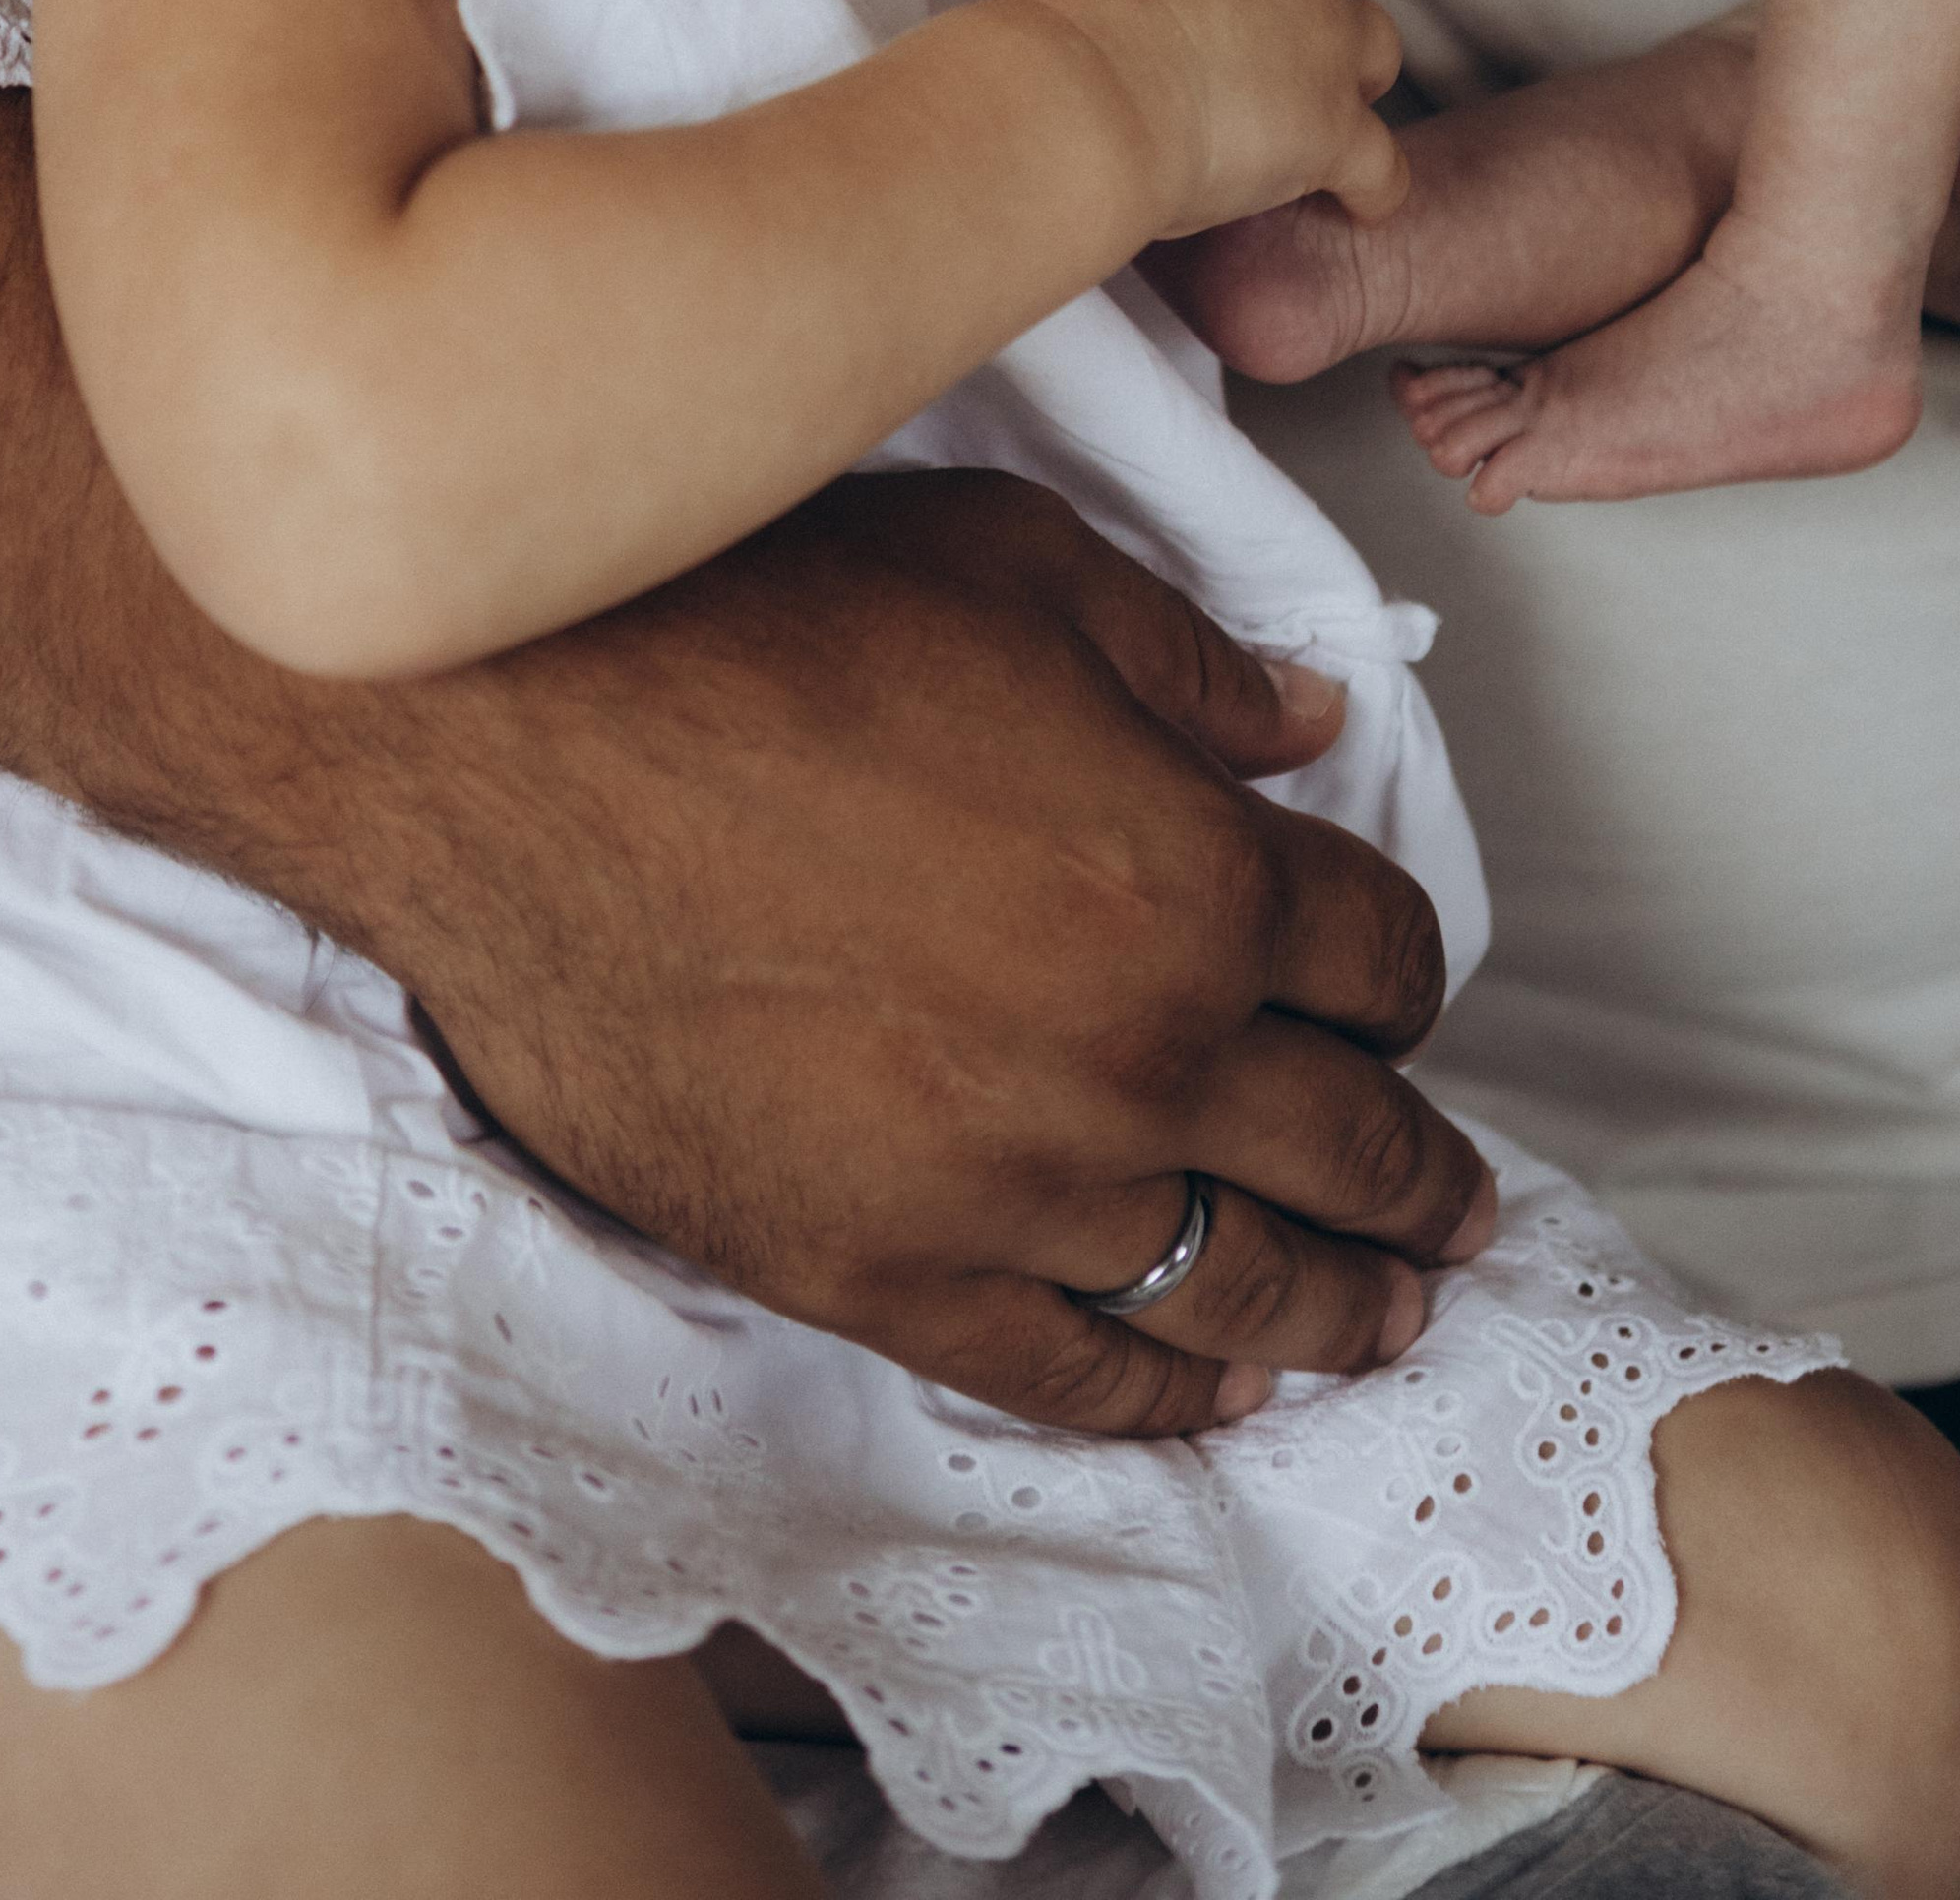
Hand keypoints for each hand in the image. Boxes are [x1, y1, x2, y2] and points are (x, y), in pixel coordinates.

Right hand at [405, 469, 1492, 1440]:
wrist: (509, 750)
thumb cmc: (749, 623)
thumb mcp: (1007, 561)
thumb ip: (1181, 655)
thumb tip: (1298, 721)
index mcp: (1192, 873)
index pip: (1377, 953)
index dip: (1399, 967)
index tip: (1386, 982)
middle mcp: (1138, 1054)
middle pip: (1347, 1144)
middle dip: (1416, 1175)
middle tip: (1450, 1207)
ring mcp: (1009, 1185)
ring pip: (1238, 1284)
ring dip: (1333, 1307)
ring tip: (1378, 1320)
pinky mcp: (874, 1273)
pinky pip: (1066, 1375)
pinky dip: (1160, 1399)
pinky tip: (1208, 1393)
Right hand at [1002, 0, 1407, 236]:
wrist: (1074, 94)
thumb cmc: (1051, 25)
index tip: (1173, 5)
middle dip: (1285, 21)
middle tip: (1231, 65)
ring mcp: (1323, 42)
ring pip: (1373, 53)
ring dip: (1346, 81)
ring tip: (1310, 116)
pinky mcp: (1333, 128)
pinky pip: (1378, 165)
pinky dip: (1369, 187)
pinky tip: (1355, 205)